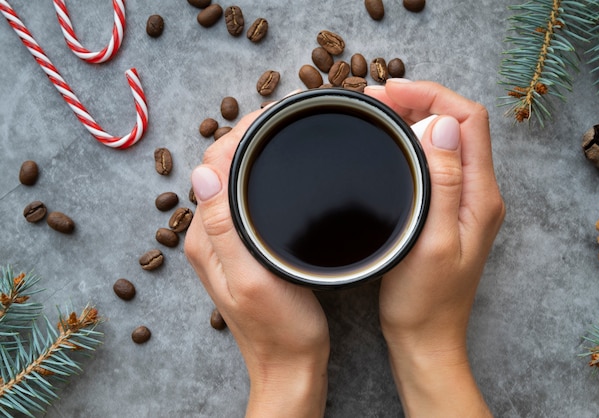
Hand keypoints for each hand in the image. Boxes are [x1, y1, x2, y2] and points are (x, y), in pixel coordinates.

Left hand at [184, 109, 329, 417]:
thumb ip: (225, 229)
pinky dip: (258, 177)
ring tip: (283, 133)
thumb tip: (204, 171)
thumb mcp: (254, 280)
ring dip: (252, 154)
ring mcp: (223, 242)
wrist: (290, 367)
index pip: (211, 164)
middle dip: (246, 136)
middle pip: (219, 168)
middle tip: (284, 117)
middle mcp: (208, 235)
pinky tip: (280, 172)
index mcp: (206, 238)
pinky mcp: (240, 249)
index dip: (238, 133)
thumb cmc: (281, 331)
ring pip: (232, 181)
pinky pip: (243, 199)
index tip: (273, 114)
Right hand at [366, 80, 504, 416]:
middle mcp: (478, 193)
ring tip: (378, 113)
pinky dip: (413, 141)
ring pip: (445, 139)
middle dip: (420, 100)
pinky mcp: (448, 210)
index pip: (468, 120)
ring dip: (415, 118)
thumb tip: (443, 126)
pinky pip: (436, 160)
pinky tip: (389, 144)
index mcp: (479, 196)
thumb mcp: (431, 241)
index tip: (390, 91)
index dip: (431, 95)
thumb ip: (443, 183)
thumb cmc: (424, 301)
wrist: (425, 338)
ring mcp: (464, 201)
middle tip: (375, 99)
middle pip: (458, 124)